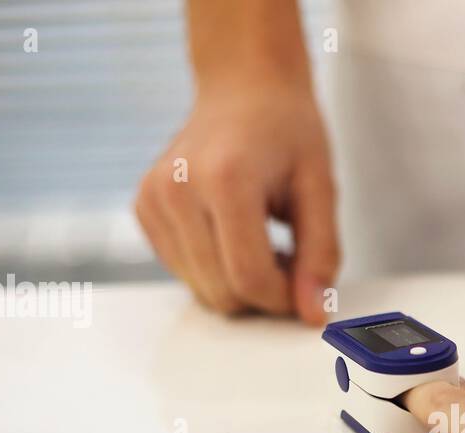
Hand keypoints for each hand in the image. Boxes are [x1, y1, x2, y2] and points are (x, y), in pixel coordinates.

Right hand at [134, 86, 338, 322]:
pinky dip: (215, 270)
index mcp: (223, 178)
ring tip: (266, 243)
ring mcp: (152, 198)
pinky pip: (184, 272)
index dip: (283, 298)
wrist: (244, 87)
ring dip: (239, 284)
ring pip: (201, 289)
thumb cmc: (286, 131)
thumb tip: (313, 313)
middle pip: (221, 290)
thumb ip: (320, 254)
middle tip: (290, 260)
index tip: (305, 287)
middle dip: (263, 293)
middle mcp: (176, 188)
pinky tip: (235, 237)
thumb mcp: (321, 187)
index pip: (249, 276)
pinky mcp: (144, 208)